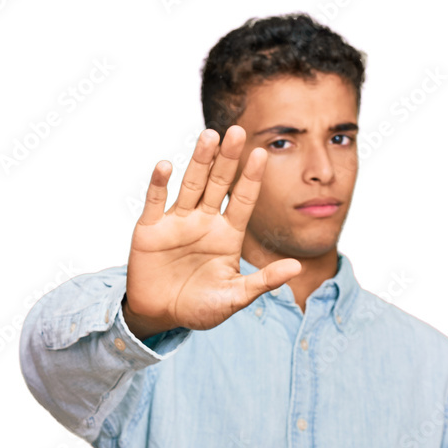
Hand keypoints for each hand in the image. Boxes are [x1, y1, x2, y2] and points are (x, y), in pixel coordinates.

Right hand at [123, 125, 301, 335]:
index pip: (243, 201)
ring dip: (199, 161)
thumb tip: (297, 267)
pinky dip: (159, 184)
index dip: (252, 178)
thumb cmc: (199, 307)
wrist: (160, 316)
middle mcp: (204, 222)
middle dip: (227, 159)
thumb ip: (263, 281)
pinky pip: (156, 201)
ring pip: (191, 185)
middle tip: (237, 131)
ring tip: (209, 135)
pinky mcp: (150, 228)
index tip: (262, 154)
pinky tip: (165, 166)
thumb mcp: (235, 297)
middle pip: (218, 184)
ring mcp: (177, 222)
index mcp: (227, 235)